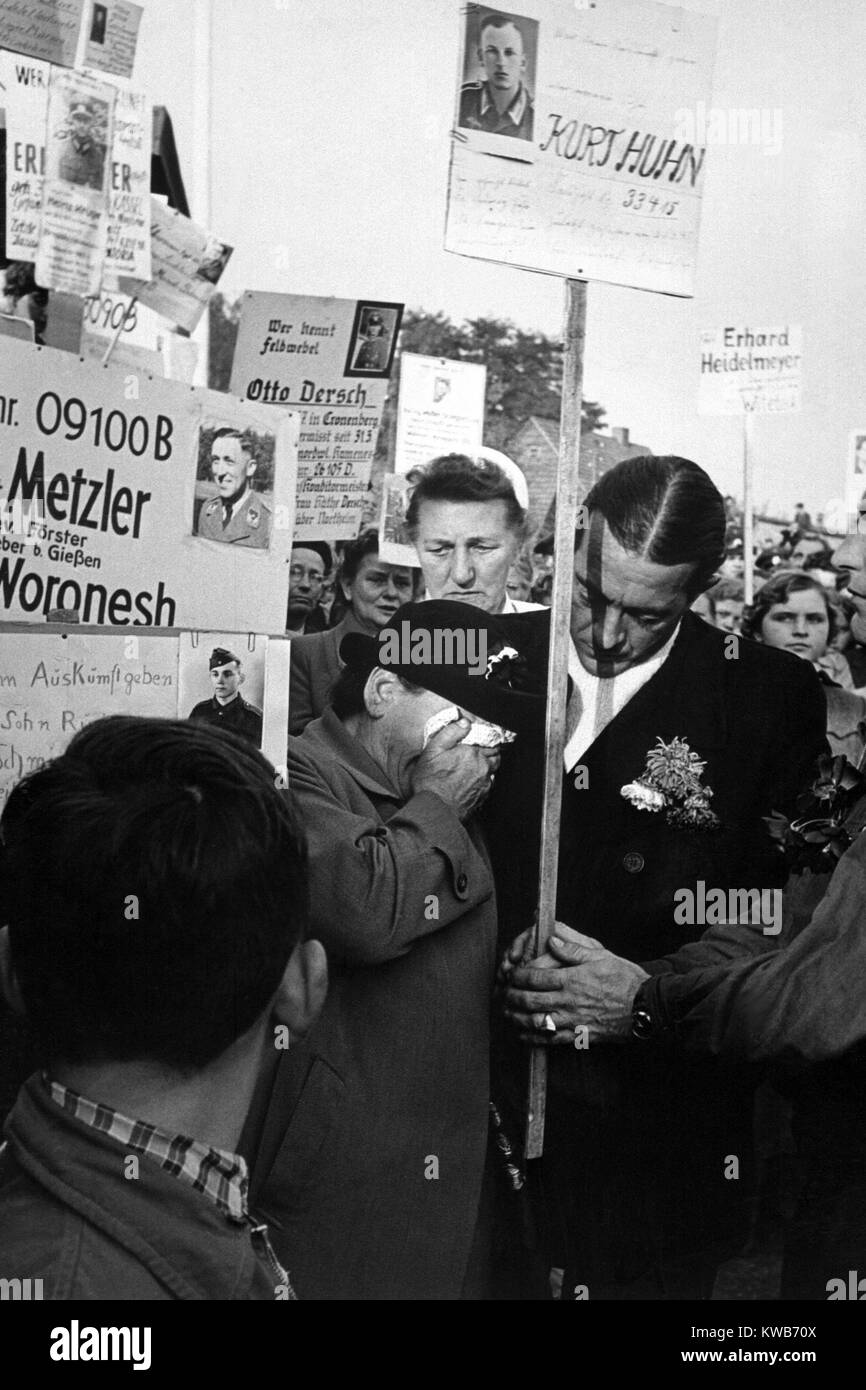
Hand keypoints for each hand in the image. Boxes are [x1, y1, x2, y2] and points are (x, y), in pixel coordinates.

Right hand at [411, 718, 499, 821]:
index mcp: (472, 752)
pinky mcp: (483, 796)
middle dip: (488, 753)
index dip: (485, 741)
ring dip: (487, 767)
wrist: (434, 810)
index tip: (477, 742)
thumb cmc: (430, 782)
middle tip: (476, 754)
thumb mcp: (433, 751)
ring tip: (473, 768)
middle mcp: (483, 767)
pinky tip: (470, 782)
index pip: (490, 742)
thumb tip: (465, 722)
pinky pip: (488, 784)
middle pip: (495, 755)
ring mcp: (485, 783)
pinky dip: (483, 781)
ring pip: (493, 770)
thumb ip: (450, 733)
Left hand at [502, 923, 649, 1044]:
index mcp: (572, 979)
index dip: (517, 976)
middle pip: (530, 1000)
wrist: (646, 1007)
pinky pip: (551, 1040)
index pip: (534, 978)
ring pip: (536, 1022)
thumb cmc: (625, 979)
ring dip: (517, 1018)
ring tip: (508, 1013)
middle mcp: (568, 1001)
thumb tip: (551, 939)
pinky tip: (523, 1035)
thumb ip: (573, 948)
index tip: (511, 974)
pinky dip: (533, 1038)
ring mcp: (573, 1021)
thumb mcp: (601, 956)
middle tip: (503, 994)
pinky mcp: (579, 1036)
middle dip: (512, 997)